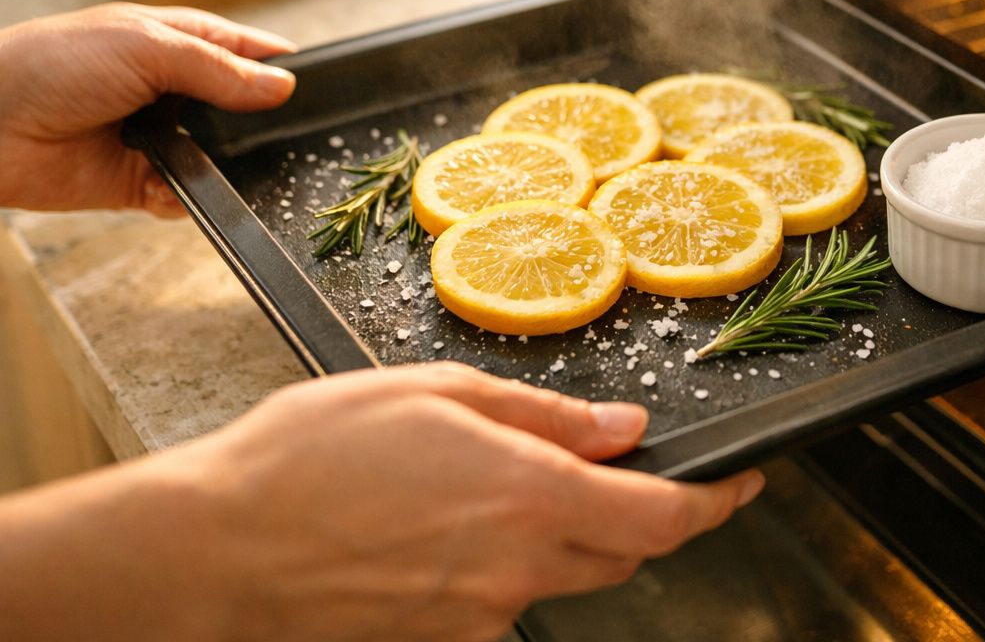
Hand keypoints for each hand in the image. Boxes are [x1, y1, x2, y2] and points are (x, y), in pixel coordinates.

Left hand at [0, 2, 295, 214]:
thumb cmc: (51, 65)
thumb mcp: (146, 47)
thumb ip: (220, 69)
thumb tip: (283, 87)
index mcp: (183, 42)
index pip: (255, 54)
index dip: (286, 71)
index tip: (315, 93)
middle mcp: (178, 89)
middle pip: (247, 112)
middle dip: (259, 127)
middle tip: (266, 137)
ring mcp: (163, 137)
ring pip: (224, 158)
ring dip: (225, 166)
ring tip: (212, 162)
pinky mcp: (143, 182)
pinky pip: (188, 195)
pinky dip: (187, 196)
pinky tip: (168, 185)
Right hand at [0, 364, 763, 641]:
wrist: (214, 549)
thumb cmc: (311, 453)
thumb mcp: (435, 393)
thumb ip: (544, 416)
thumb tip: (623, 430)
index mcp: (529, 494)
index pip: (663, 517)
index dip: (717, 503)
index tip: (743, 483)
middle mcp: (517, 569)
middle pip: (624, 555)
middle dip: (638, 515)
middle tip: (608, 469)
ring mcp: (479, 617)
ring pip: (563, 581)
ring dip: (563, 540)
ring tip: (489, 490)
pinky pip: (500, 607)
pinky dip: (500, 570)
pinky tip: (440, 531)